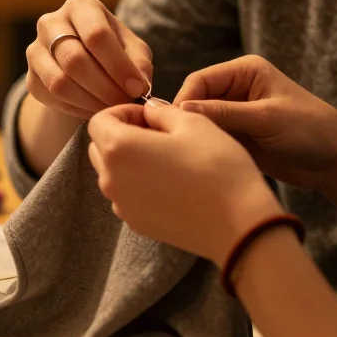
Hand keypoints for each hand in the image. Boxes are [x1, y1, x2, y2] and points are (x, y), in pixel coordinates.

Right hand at [26, 0, 152, 120]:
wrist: (84, 62)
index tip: (137, 89)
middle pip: (75, 60)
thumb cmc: (114, 49)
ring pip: (60, 82)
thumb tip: (138, 85)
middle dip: (104, 88)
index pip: (96, 35)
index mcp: (81, 6)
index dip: (118, 66)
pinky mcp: (30, 78)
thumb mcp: (132, 49)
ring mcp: (36, 49)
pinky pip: (52, 98)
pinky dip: (77, 109)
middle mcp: (51, 22)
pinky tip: (94, 109)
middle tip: (124, 103)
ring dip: (90, 102)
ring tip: (111, 108)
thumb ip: (138, 63)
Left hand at [88, 100, 282, 266]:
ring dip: (130, 160)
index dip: (123, 111)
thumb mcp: (193, 123)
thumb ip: (161, 112)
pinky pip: (127, 195)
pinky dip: (139, 183)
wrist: (237, 224)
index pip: (99, 121)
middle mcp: (111, 180)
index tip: (150, 116)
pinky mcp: (137, 224)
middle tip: (158, 133)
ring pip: (112, 173)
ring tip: (167, 158)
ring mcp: (122, 206)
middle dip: (122, 134)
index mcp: (119, 149)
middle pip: (100, 147)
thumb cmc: (216, 166)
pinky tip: (172, 182)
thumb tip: (149, 111)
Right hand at [175, 55, 336, 191]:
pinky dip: (206, 148)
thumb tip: (182, 108)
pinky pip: (212, 139)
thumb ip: (224, 113)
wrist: (336, 161)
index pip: (200, 80)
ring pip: (201, 122)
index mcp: (245, 71)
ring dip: (196, 136)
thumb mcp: (266, 118)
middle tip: (177, 145)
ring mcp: (237, 114)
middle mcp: (237, 89)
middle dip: (187, 120)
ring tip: (189, 155)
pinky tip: (201, 162)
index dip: (183, 100)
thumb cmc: (310, 129)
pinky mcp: (239, 136)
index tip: (173, 125)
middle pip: (196, 101)